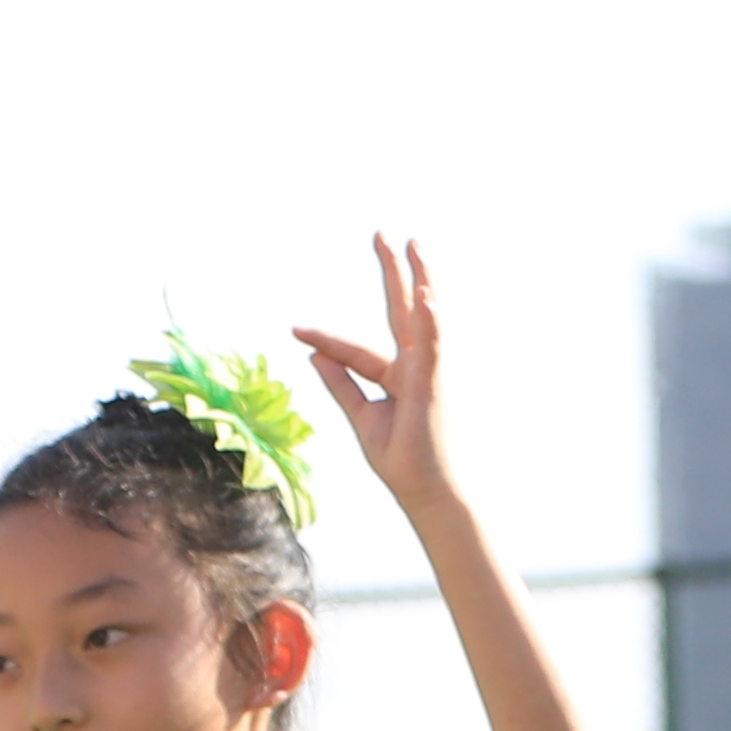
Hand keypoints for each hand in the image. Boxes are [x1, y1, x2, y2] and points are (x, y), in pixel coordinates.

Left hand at [295, 233, 458, 513]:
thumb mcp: (363, 419)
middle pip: (403, 312)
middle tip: (386, 235)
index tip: (295, 329)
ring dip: (419, 278)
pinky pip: (432, 348)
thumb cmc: (405, 463)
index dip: (325, 340)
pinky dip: (431, 323)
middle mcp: (418, 368)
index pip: (356, 351)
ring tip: (413, 243)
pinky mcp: (435, 386)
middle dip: (394, 273)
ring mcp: (429, 374)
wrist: (430, 495)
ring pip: (423, 318)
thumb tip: (314, 353)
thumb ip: (342, 384)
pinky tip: (426, 297)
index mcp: (400, 378)